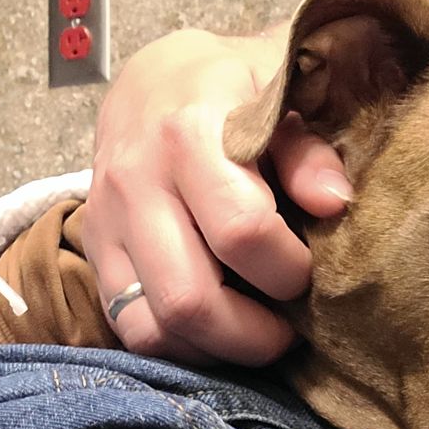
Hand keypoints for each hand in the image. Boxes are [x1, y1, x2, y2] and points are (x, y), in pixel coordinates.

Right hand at [84, 27, 350, 365]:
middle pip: (190, 299)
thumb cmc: (234, 86)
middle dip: (254, 333)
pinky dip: (180, 346)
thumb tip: (335, 204)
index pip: (242, 231)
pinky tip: (218, 329)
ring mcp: (107, 222)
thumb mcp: (280, 92)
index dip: (288, 267)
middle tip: (290, 325)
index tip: (311, 267)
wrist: (153, 79)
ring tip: (256, 333)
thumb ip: (309, 150)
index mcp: (189, 131)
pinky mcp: (94, 251)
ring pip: (154, 328)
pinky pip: (129, 329)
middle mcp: (136, 180)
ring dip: (216, 349)